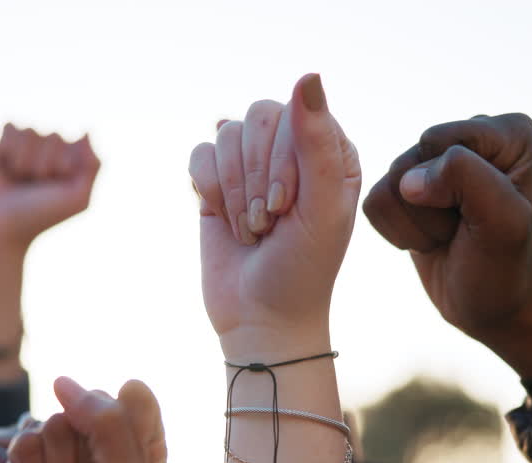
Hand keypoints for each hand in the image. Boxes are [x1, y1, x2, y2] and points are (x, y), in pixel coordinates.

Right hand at [0, 124, 100, 249]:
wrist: (1, 226)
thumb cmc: (41, 215)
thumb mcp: (77, 199)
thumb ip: (92, 166)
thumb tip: (86, 132)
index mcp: (72, 164)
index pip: (77, 144)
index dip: (65, 166)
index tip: (56, 189)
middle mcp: (50, 153)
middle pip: (54, 136)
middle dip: (44, 164)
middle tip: (35, 187)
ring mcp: (27, 148)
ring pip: (31, 132)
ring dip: (24, 160)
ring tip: (19, 179)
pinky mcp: (3, 145)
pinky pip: (11, 126)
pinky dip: (8, 148)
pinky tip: (5, 165)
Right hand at [0, 377, 165, 462]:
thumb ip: (107, 421)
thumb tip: (61, 380)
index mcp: (144, 443)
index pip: (134, 399)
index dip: (121, 432)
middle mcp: (104, 442)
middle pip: (88, 406)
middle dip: (86, 456)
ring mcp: (63, 451)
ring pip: (53, 423)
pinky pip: (23, 441)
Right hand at [188, 73, 360, 356]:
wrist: (262, 317)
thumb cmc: (304, 269)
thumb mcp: (322, 208)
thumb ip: (317, 142)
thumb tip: (307, 76)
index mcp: (332, 151)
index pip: (296, 113)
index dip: (281, 159)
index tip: (285, 208)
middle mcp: (293, 150)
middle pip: (258, 116)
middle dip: (256, 175)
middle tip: (268, 221)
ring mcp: (253, 164)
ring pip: (226, 132)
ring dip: (235, 190)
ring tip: (253, 229)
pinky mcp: (217, 182)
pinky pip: (199, 154)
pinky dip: (209, 190)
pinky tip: (225, 220)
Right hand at [362, 115, 531, 377]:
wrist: (491, 307)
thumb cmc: (506, 268)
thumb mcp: (505, 224)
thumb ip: (467, 179)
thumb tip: (407, 180)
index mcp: (510, 132)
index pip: (443, 143)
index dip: (452, 189)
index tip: (483, 218)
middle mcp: (473, 135)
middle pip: (413, 159)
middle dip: (431, 208)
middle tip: (464, 232)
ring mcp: (436, 159)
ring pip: (391, 181)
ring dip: (416, 225)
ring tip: (449, 237)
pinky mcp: (407, 186)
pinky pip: (375, 200)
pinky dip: (397, 232)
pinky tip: (429, 241)